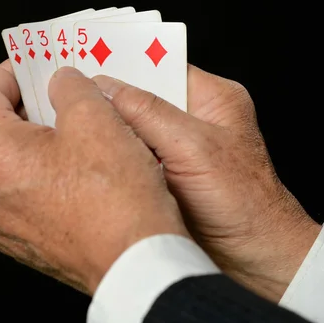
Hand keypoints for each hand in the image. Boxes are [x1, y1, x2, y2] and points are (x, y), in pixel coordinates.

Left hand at [0, 61, 187, 293]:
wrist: (137, 265)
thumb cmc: (117, 197)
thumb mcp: (97, 118)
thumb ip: (70, 87)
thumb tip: (60, 82)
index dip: (5, 74)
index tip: (26, 66)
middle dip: (25, 111)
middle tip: (57, 98)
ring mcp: (2, 226)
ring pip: (11, 169)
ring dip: (36, 147)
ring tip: (74, 136)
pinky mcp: (24, 246)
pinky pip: (24, 198)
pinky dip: (43, 178)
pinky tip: (78, 174)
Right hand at [94, 66, 320, 301]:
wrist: (255, 258)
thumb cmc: (244, 202)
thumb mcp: (194, 147)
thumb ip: (148, 113)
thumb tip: (104, 87)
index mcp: (212, 97)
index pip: (159, 65)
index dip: (122, 65)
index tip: (83, 67)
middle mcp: (195, 119)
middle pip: (142, 97)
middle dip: (110, 101)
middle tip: (69, 99)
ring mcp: (180, 149)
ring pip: (134, 130)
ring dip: (110, 132)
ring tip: (73, 128)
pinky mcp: (167, 177)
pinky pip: (133, 158)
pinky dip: (115, 159)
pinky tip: (92, 159)